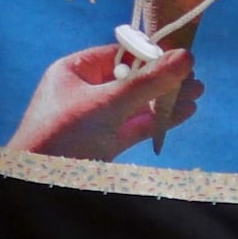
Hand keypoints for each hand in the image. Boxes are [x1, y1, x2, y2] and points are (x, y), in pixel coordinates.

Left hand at [4, 39, 195, 161]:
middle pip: (131, 80)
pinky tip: (184, 112)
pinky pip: (135, 126)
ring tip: (197, 94)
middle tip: (196, 79)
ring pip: (136, 104)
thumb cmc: (63, 135)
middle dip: (164, 80)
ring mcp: (94, 118)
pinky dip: (159, 120)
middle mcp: (83, 91)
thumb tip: (185, 56)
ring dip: (166, 100)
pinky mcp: (103, 142)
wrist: (40, 183)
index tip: (183, 57)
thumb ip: (147, 82)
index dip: (151, 56)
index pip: (119, 55)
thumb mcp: (107, 104)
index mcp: (74, 72)